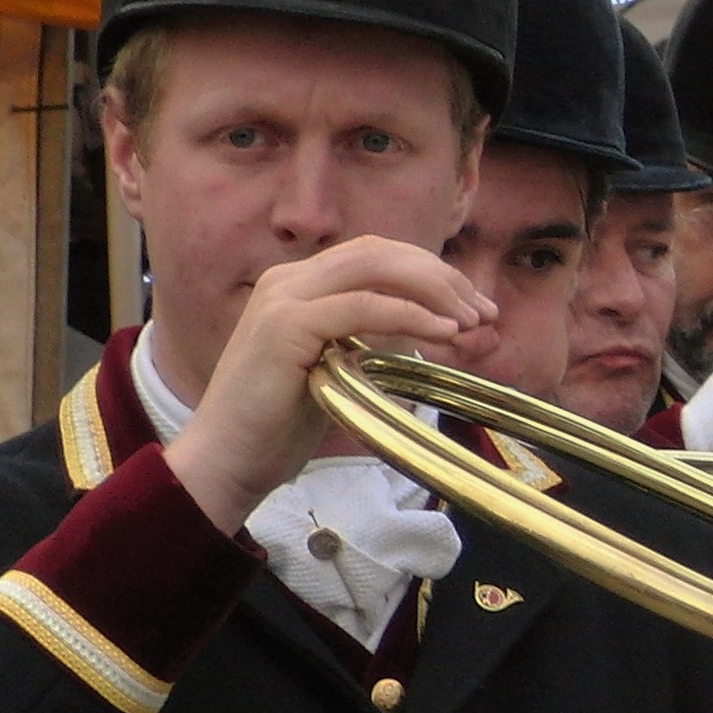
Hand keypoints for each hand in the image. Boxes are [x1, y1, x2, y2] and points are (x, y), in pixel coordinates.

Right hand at [165, 238, 494, 532]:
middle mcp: (288, 279)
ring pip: (376, 268)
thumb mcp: (344, 370)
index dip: (432, 273)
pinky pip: (363, 306)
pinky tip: (443, 332)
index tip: (475, 307)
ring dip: (435, 292)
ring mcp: (283, 298)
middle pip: (382, 252)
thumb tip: (450, 329)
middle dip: (442, 277)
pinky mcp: (285, 325)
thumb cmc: (282, 425)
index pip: (378, 256)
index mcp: (300, 284)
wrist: (227, 461)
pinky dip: (411, 315)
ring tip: (473, 324)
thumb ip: (383, 342)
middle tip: (485, 312)